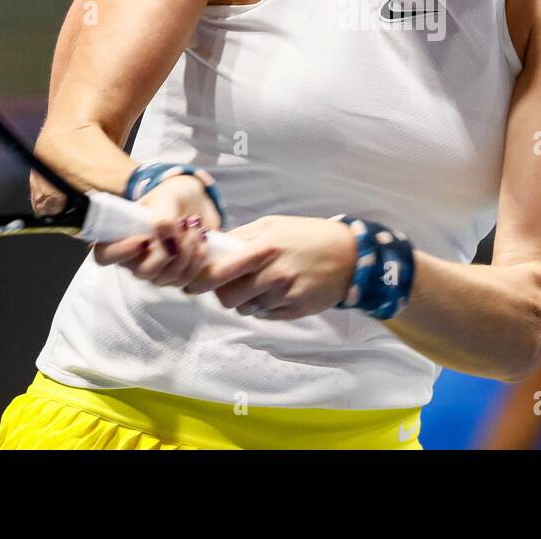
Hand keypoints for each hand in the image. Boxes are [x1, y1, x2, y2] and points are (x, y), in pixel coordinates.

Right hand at [93, 169, 223, 287]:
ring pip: (167, 278)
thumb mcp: (162, 199)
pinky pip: (187, 279)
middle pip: (142, 273)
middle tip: (181, 224)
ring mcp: (155, 272)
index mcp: (119, 238)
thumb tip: (161, 230)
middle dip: (166, 252)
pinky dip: (198, 258)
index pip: (105, 256)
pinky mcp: (176, 276)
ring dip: (187, 252)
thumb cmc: (169, 199)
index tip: (144, 239)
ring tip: (196, 226)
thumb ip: (158, 215)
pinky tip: (204, 238)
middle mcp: (133, 260)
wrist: (193, 203)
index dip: (121, 252)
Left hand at [182, 214, 356, 319]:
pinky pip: (265, 315)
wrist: (350, 255)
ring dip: (245, 300)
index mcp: (264, 248)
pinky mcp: (295, 310)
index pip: (219, 271)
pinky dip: (264, 306)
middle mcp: (273, 274)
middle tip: (231, 284)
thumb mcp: (273, 225)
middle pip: (227, 297)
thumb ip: (241, 236)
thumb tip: (211, 247)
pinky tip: (277, 292)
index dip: (200, 280)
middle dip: (222, 293)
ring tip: (261, 284)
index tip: (191, 284)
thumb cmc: (308, 235)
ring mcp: (285, 295)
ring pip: (245, 308)